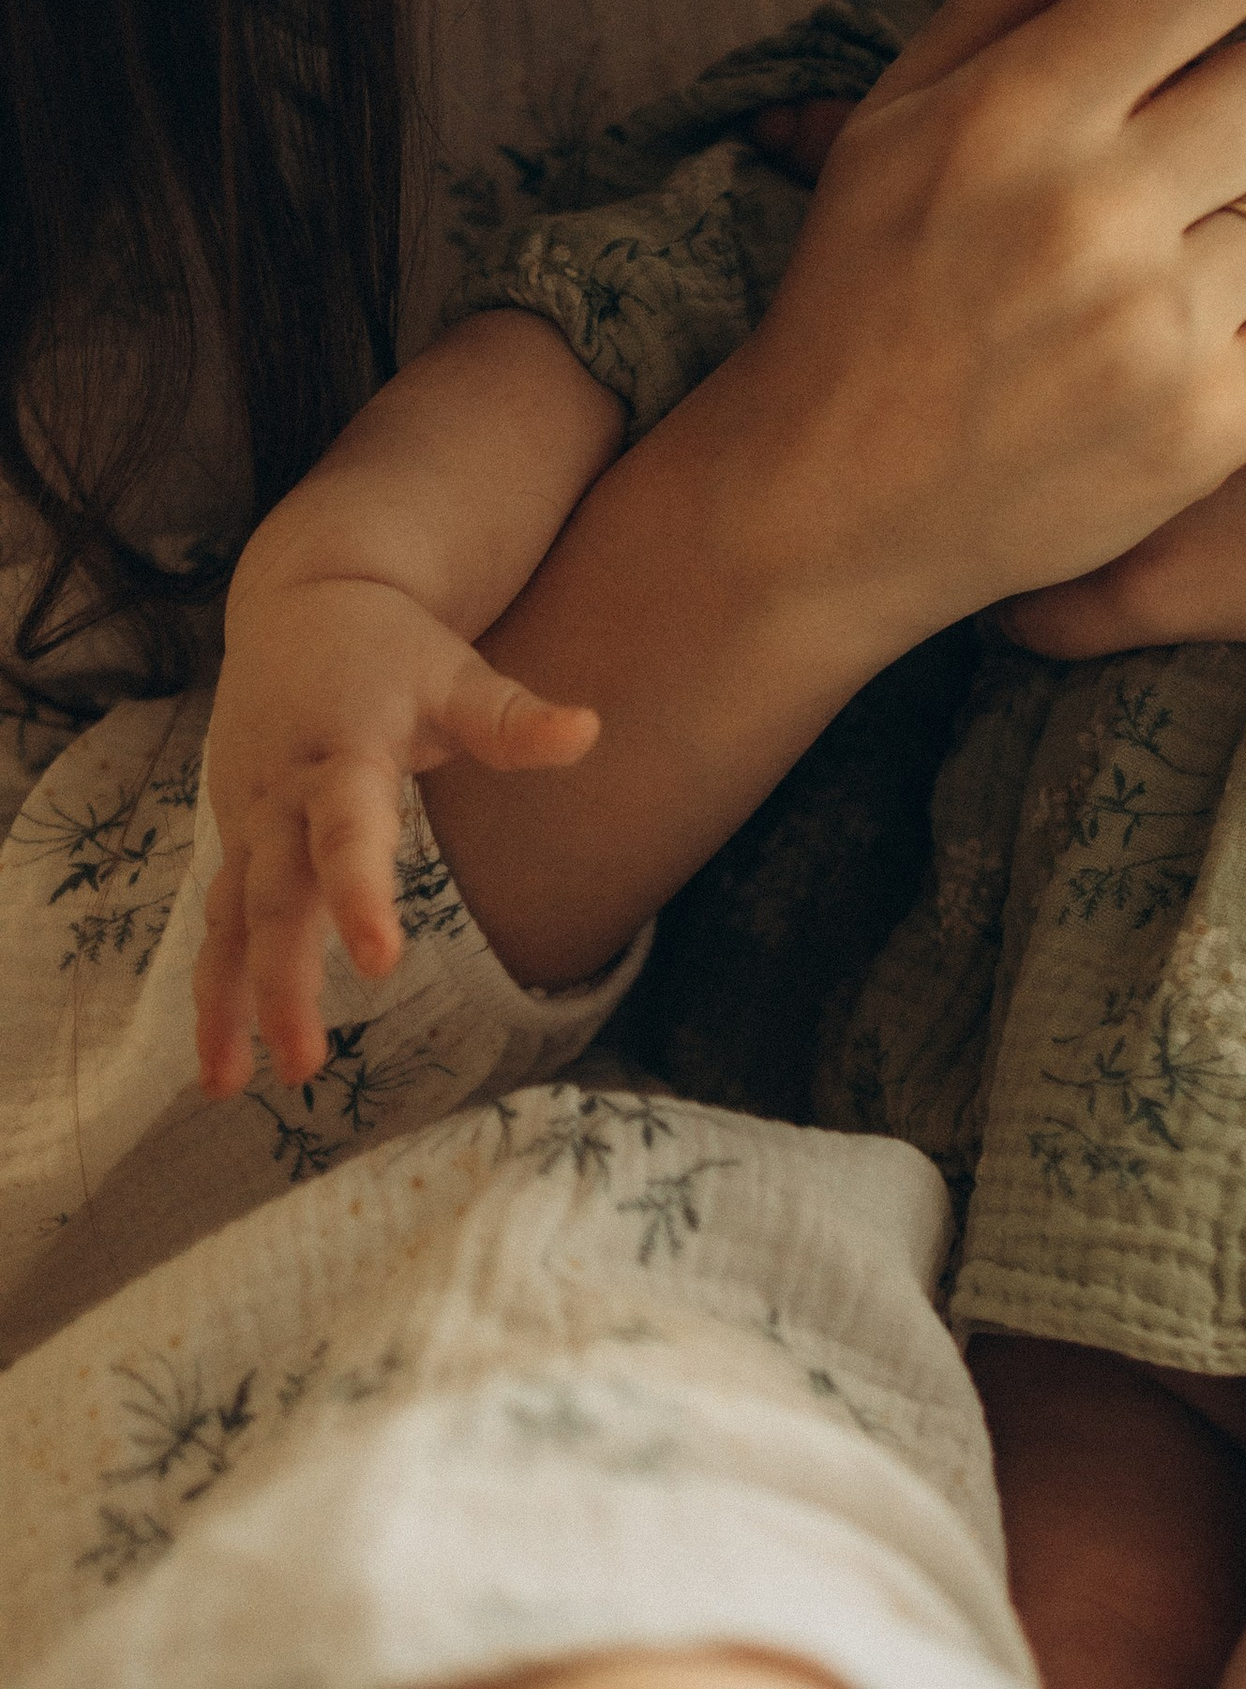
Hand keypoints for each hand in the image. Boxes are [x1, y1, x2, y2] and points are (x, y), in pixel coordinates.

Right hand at [197, 575, 597, 1096]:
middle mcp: (281, 796)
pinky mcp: (235, 839)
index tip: (380, 962)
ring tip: (222, 1085)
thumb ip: (511, 717)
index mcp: (341, 756)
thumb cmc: (391, 648)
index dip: (359, 894)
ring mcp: (248, 821)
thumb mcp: (453, 673)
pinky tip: (219, 1058)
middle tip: (305, 1061)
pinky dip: (213, 985)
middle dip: (282, 981)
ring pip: (228, 920)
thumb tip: (588, 731)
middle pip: (275, 896)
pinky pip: (219, 920)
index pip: (348, 831)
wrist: (300, 603)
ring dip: (225, 1002)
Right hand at [719, 0, 1245, 636]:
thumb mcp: (911, 111)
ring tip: (1154, 274)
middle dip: (1240, 114)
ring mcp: (1150, 328)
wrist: (822, 502)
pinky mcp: (1202, 431)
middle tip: (1152, 174)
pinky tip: (1188, 346)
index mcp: (1014, 110)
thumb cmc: (869, 281)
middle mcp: (1086, 210)